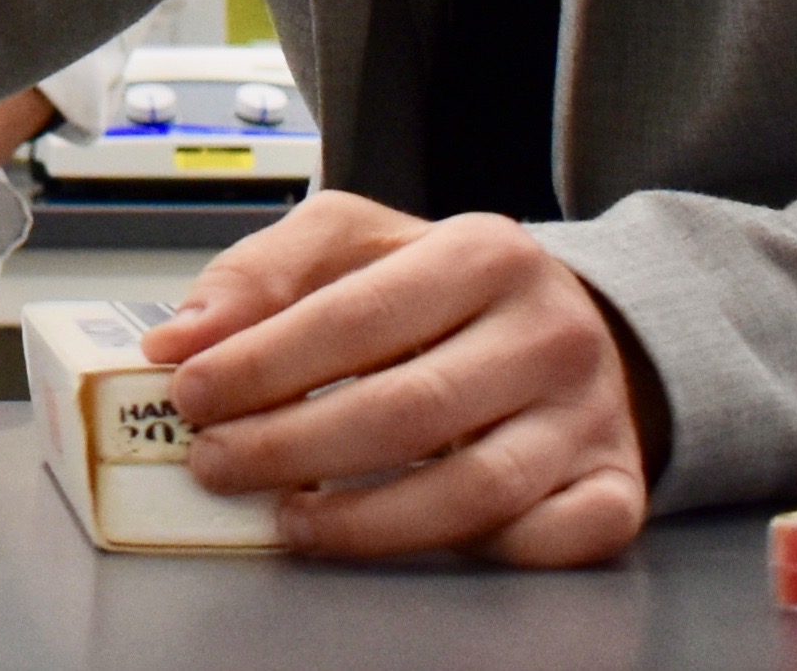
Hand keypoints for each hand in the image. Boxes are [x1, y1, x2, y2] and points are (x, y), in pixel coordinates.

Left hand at [144, 190, 654, 566]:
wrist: (571, 328)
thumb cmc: (444, 293)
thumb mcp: (354, 242)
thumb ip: (262, 275)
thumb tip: (181, 339)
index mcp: (484, 253)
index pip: (356, 315)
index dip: (261, 364)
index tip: (191, 395)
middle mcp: (550, 332)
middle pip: (408, 410)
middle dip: (291, 447)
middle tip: (217, 465)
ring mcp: (589, 416)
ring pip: (474, 491)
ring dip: (364, 521)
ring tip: (288, 520)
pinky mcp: (614, 488)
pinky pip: (548, 541)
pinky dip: (475, 553)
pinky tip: (402, 539)